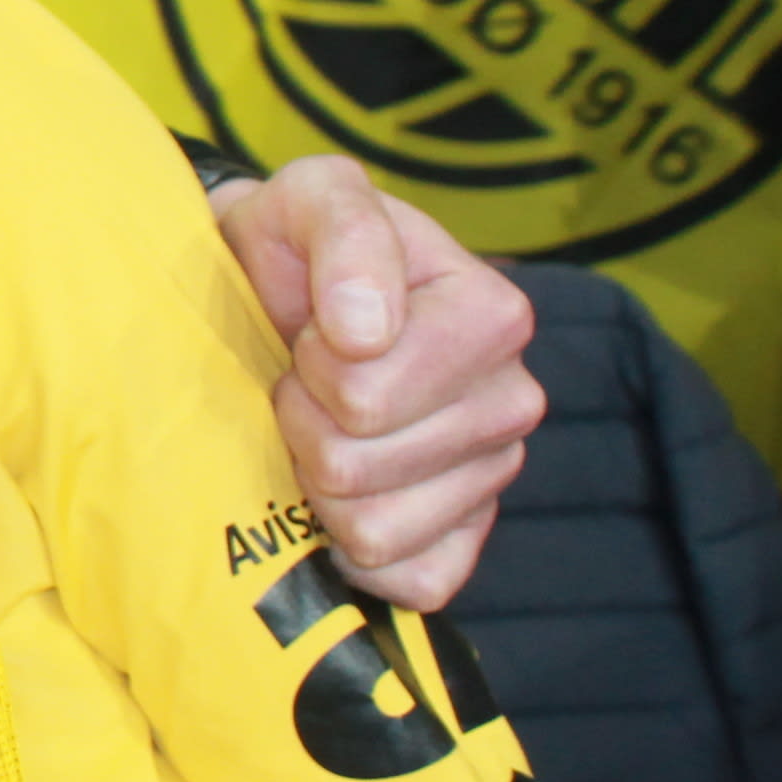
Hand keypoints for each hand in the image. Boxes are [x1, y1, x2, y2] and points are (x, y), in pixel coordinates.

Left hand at [212, 152, 540, 609]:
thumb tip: (366, 329)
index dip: (310, 362)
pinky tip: (336, 491)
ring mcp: (491, 479)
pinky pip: (407, 584)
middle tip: (300, 380)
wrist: (270, 292)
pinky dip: (347, 549)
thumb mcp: (309, 197)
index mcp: (494, 317)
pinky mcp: (463, 542)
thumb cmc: (293, 245)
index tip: (311, 329)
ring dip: (313, 482)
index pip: (364, 393)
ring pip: (370, 531)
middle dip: (301, 422)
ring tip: (316, 426)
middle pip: (357, 466)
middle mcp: (511, 403)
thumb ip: (345, 233)